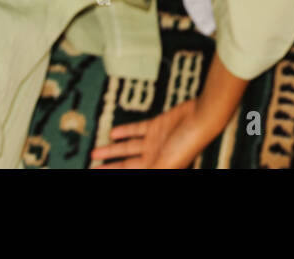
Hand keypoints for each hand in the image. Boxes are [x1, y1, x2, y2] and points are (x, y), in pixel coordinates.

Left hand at [89, 101, 206, 168]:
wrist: (201, 118)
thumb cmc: (187, 144)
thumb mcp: (164, 164)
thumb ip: (148, 171)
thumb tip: (132, 176)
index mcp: (156, 167)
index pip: (130, 174)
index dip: (114, 173)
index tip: (98, 173)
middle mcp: (153, 157)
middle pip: (126, 164)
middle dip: (109, 166)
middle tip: (92, 166)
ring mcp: (154, 141)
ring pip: (128, 148)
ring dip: (111, 150)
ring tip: (95, 152)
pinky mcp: (157, 126)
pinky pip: (137, 130)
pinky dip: (125, 132)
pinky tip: (113, 132)